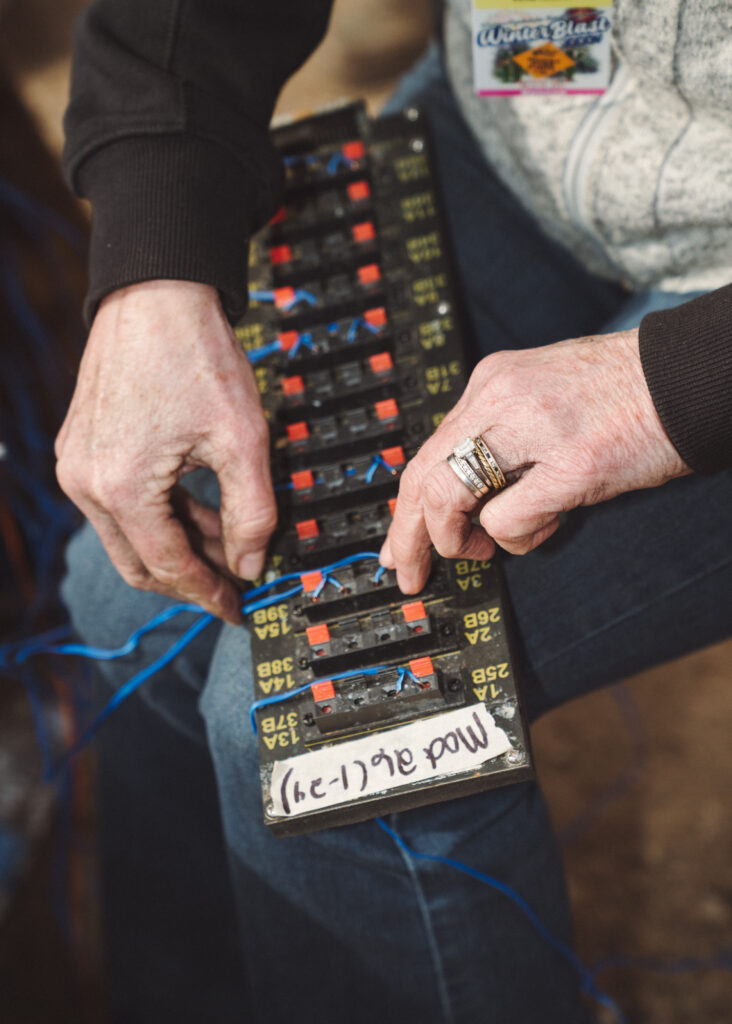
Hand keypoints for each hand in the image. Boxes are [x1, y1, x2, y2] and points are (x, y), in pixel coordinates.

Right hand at [56, 280, 275, 623]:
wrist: (157, 292)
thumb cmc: (194, 353)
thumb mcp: (243, 440)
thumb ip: (253, 513)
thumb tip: (252, 563)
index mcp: (121, 487)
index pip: (168, 567)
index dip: (209, 594)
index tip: (238, 608)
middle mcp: (86, 481)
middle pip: (139, 563)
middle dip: (191, 578)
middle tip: (236, 583)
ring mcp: (79, 463)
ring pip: (130, 535)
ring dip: (179, 545)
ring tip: (229, 542)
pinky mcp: (84, 447)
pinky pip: (121, 504)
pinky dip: (161, 515)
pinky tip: (200, 510)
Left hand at [380, 329, 689, 592]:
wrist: (686, 376)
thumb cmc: (620, 393)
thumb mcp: (538, 396)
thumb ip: (496, 434)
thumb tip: (462, 495)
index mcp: (491, 383)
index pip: (425, 452)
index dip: (406, 508)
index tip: (398, 545)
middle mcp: (501, 398)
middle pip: (422, 478)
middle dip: (408, 538)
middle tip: (409, 574)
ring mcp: (534, 429)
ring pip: (448, 497)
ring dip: (457, 539)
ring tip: (485, 547)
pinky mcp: (572, 463)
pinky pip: (507, 519)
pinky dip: (516, 538)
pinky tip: (546, 525)